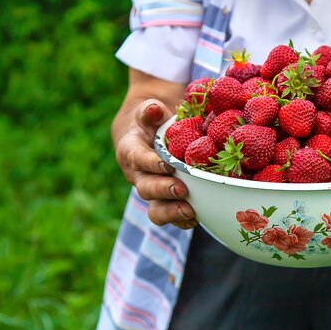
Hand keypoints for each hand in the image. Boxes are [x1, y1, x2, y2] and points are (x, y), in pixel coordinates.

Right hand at [114, 99, 197, 228]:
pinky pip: (171, 216)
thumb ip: (150, 110)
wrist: (148, 136)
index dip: (150, 164)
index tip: (166, 165)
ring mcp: (152, 191)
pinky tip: (199, 218)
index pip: (137, 158)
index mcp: (131, 151)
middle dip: (163, 191)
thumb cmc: (151, 121)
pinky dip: (183, 220)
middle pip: (146, 188)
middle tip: (182, 190)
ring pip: (156, 209)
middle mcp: (139, 175)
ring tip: (190, 212)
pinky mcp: (166, 201)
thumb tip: (153, 109)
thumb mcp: (148, 110)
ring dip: (172, 212)